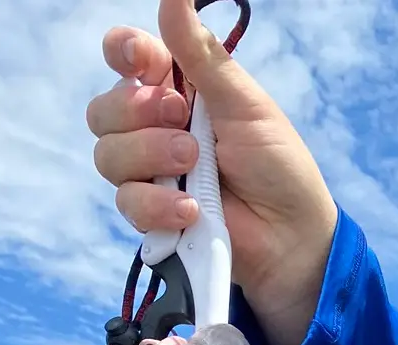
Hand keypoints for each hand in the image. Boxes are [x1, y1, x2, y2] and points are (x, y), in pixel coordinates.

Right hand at [86, 0, 337, 344]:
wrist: (293, 239)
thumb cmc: (278, 167)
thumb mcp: (245, 104)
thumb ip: (202, 56)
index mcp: (177, 90)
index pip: (125, 58)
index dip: (122, 52)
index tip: (140, 59)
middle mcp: (155, 129)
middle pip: (104, 110)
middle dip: (138, 113)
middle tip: (185, 125)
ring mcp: (151, 175)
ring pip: (109, 156)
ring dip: (151, 157)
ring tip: (194, 166)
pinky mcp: (154, 217)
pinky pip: (128, 203)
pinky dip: (158, 204)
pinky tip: (192, 210)